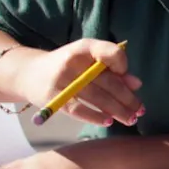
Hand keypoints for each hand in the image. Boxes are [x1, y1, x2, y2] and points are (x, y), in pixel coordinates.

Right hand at [0, 39, 142, 127]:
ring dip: (117, 110)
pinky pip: (78, 109)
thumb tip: (137, 84)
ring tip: (131, 119)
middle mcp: (73, 61)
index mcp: (84, 47)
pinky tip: (108, 121)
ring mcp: (62, 79)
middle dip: (127, 98)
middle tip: (140, 110)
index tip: (133, 82)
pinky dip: (95, 116)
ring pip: (97, 97)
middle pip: (107, 81)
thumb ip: (112, 70)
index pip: (109, 52)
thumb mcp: (87, 62)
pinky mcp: (53, 96)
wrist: (28, 73)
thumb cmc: (67, 67)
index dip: (123, 66)